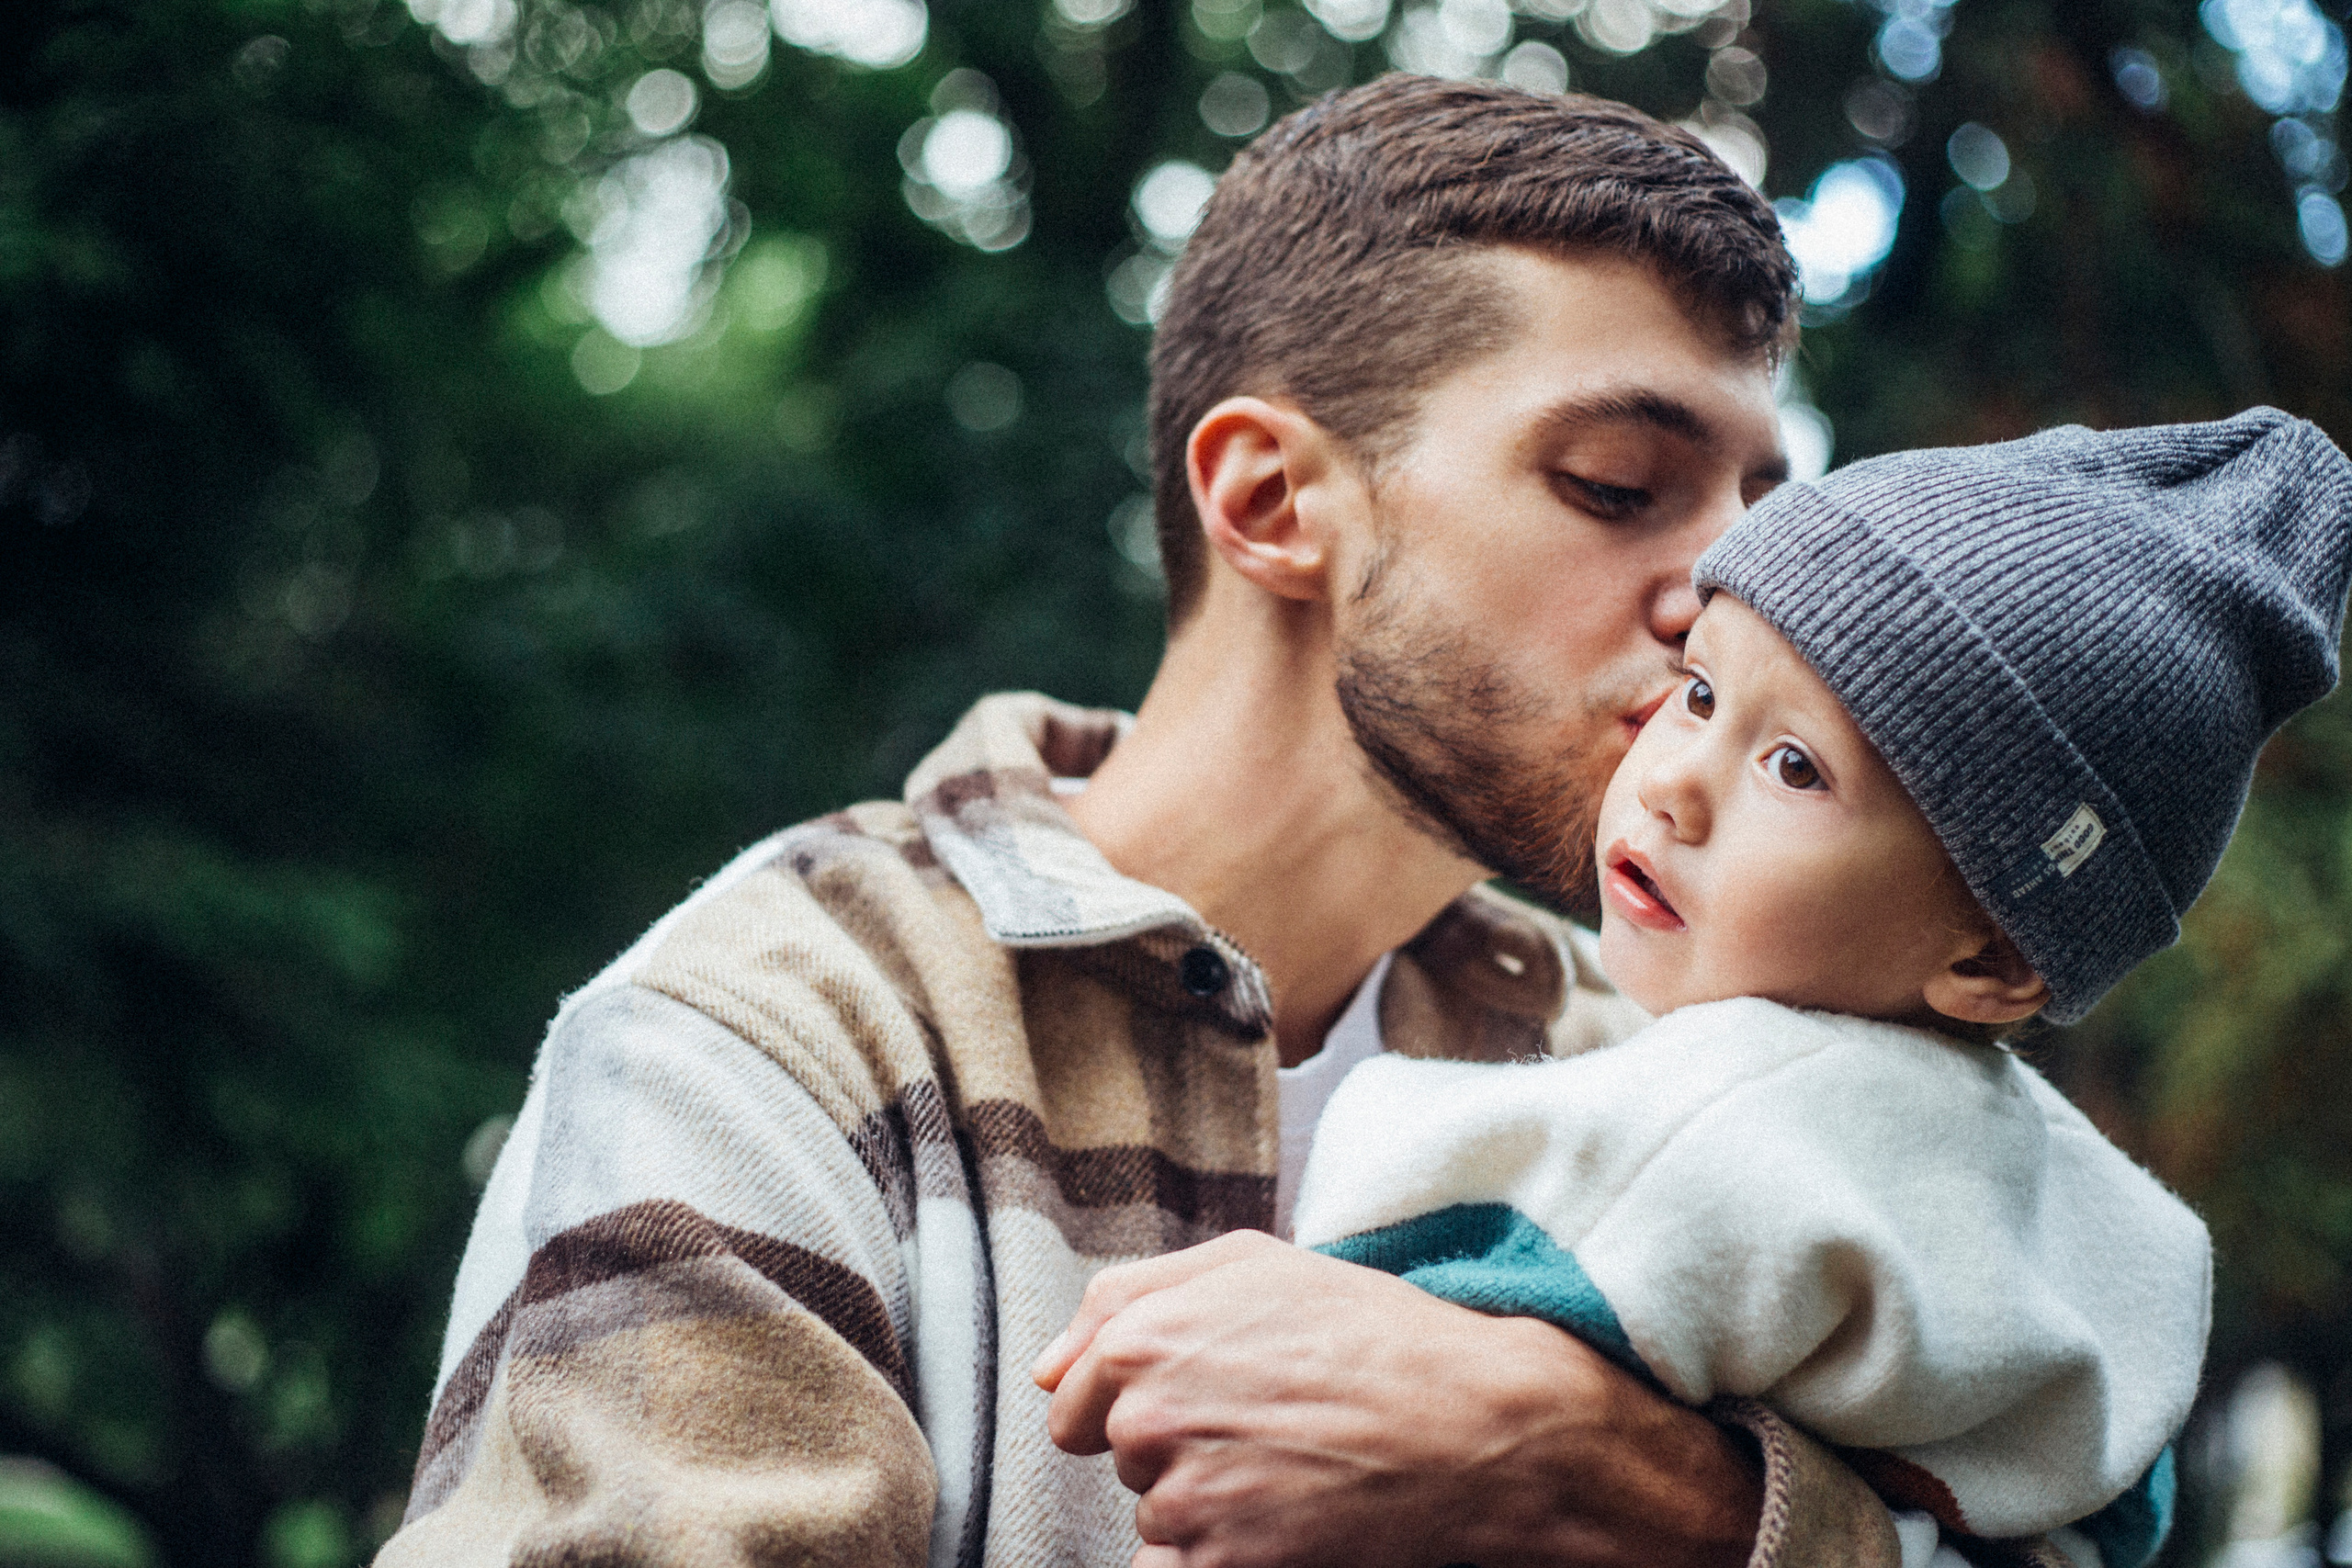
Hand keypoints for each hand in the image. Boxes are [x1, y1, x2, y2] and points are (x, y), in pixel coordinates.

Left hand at [1033, 1230, 1761, 1567]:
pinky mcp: (1219, 1563)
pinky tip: (1284, 1519)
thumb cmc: (1370, 1332)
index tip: (1208, 1398)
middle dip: (1176, 1446)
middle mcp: (1147, 1412)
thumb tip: (1050, 1372)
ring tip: (1292, 1468)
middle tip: (1267, 1426)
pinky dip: (1221, 1556)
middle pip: (1121, 1457)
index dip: (1138, 1399)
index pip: (1077, 1397)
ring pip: (1157, 1515)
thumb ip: (1128, 1295)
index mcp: (1141, 1333)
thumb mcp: (1251, 1264)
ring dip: (1209, 1503)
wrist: (1473, 1422)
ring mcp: (1182, 1494)